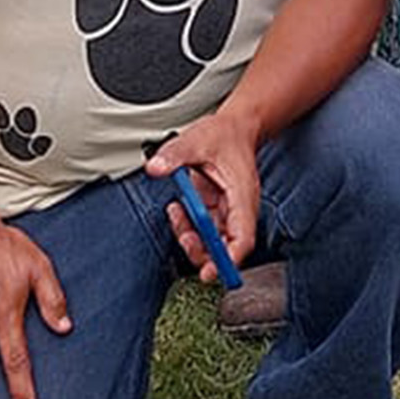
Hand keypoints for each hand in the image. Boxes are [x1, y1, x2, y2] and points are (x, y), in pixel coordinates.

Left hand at [144, 104, 263, 278]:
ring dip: (192, 238)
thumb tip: (156, 168)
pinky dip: (187, 226)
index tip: (212, 271)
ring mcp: (227, 212)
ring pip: (213, 242)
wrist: (234, 127)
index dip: (229, 259)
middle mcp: (238, 210)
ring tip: (176, 214)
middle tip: (186, 242)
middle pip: (228, 248)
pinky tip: (177, 209)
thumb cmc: (224, 135)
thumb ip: (175, 154)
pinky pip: (202, 230)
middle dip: (205, 253)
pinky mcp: (216, 211)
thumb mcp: (197, 139)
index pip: (243, 238)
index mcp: (243, 196)